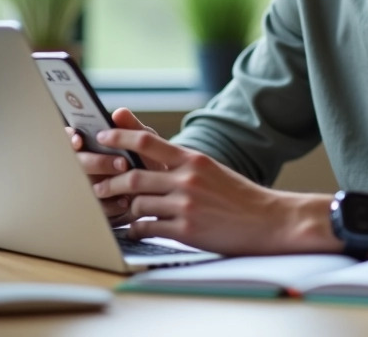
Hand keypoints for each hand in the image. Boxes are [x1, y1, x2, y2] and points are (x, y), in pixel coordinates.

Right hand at [67, 108, 157, 222]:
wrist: (163, 189)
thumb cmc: (148, 159)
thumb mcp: (144, 140)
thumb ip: (132, 127)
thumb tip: (119, 113)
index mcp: (92, 144)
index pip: (70, 138)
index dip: (70, 138)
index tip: (79, 140)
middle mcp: (86, 166)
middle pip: (78, 163)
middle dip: (98, 162)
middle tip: (122, 163)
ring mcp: (90, 187)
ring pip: (86, 186)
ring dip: (106, 184)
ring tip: (128, 184)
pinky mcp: (98, 208)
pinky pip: (97, 208)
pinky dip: (112, 205)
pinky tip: (126, 201)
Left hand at [91, 126, 325, 254]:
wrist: (269, 220)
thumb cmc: (239, 196)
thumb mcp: (211, 169)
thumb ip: (183, 162)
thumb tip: (153, 154)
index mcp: (193, 159)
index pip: (147, 141)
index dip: (120, 136)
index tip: (103, 136)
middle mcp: (187, 179)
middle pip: (134, 176)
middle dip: (111, 183)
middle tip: (98, 186)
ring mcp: (186, 205)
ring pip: (138, 204)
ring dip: (125, 209)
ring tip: (119, 212)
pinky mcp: (187, 231)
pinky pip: (149, 229)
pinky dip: (137, 230)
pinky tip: (137, 230)